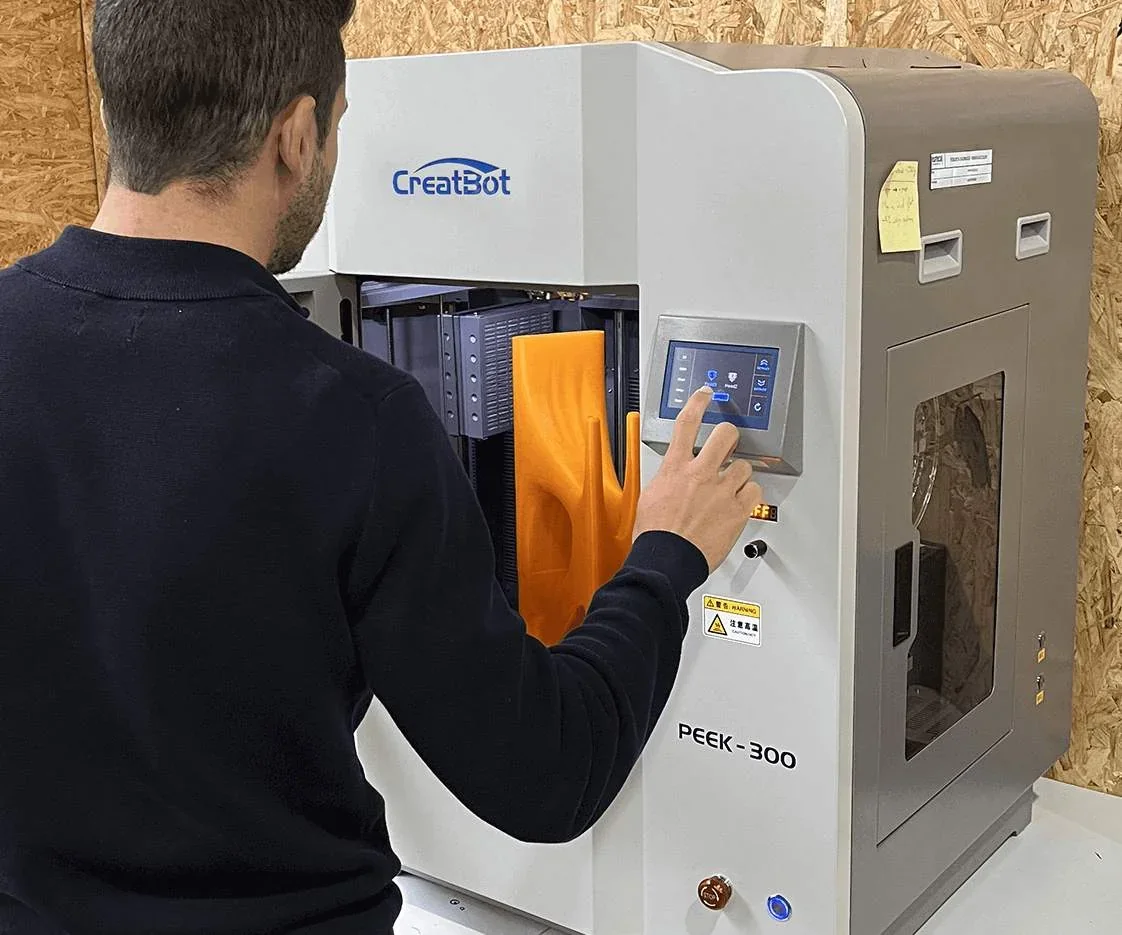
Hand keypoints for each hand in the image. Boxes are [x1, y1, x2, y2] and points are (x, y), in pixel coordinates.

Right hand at [634, 387, 763, 571]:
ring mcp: (721, 491)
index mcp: (675, 469)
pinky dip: (750, 495)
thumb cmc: (655, 536)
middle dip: (729, 436)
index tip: (706, 393)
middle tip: (728, 444)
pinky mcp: (737, 511)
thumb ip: (668, 481)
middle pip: (725, 435)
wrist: (667, 559)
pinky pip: (755, 491)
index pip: (687, 424)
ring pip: (744, 465)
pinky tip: (741, 502)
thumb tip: (673, 478)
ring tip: (731, 486)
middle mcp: (700, 474)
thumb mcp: (650, 497)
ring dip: (739, 473)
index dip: (698, 403)